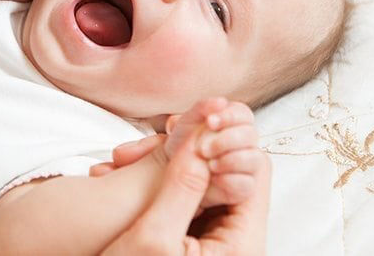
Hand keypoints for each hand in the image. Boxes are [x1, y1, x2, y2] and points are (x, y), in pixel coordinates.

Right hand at [96, 109, 270, 254]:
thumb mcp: (153, 237)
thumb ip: (182, 185)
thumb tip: (204, 134)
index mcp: (243, 246)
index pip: (254, 171)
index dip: (221, 143)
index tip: (181, 129)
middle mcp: (239, 243)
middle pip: (229, 173)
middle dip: (186, 153)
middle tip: (133, 149)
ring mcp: (219, 242)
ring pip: (205, 182)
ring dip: (167, 165)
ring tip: (119, 160)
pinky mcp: (197, 241)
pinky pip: (189, 197)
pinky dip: (162, 182)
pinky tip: (123, 173)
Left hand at [166, 98, 259, 206]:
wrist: (169, 177)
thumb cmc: (178, 148)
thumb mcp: (184, 125)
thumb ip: (201, 109)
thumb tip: (221, 101)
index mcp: (230, 124)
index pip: (243, 114)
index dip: (231, 116)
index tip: (210, 121)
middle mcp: (241, 144)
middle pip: (251, 134)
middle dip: (228, 139)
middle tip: (203, 148)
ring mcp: (243, 167)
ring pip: (255, 159)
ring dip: (232, 159)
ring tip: (208, 164)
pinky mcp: (240, 189)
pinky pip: (247, 184)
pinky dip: (230, 180)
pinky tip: (213, 179)